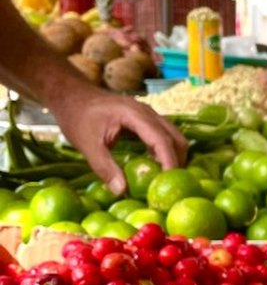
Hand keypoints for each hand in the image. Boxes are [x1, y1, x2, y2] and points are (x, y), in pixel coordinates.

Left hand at [52, 87, 187, 194]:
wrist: (70, 94)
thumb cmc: (76, 115)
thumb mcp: (86, 144)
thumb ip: (104, 167)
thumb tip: (122, 191)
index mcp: (135, 115)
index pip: (162, 140)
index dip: (170, 162)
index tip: (170, 183)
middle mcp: (148, 113)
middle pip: (176, 139)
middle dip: (177, 162)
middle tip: (168, 184)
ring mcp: (149, 115)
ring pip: (174, 137)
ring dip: (173, 157)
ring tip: (162, 177)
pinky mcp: (146, 120)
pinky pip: (164, 137)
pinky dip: (165, 152)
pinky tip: (154, 166)